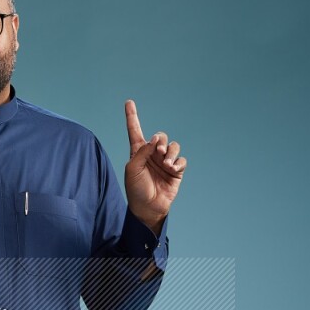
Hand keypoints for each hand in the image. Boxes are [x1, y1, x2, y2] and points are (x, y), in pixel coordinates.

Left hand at [124, 99, 186, 231]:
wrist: (147, 208)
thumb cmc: (136, 190)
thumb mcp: (132, 169)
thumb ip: (141, 152)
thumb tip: (154, 139)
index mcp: (138, 152)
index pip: (135, 131)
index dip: (132, 116)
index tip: (128, 102)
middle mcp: (152, 155)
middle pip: (160, 136)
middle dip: (160, 140)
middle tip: (157, 151)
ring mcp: (164, 162)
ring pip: (173, 146)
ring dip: (170, 152)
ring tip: (166, 163)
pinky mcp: (175, 171)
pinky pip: (181, 160)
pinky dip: (178, 163)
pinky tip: (172, 169)